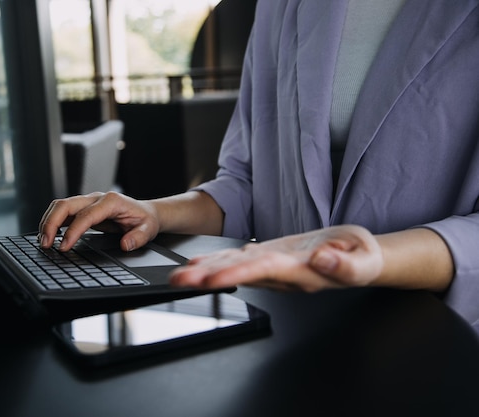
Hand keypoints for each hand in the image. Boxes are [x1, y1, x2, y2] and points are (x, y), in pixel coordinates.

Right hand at [38, 192, 159, 251]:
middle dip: (51, 223)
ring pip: (60, 206)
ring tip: (43, 241)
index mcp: (111, 202)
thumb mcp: (148, 230)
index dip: (72, 231)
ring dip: (48, 222)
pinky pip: (63, 212)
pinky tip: (49, 235)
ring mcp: (88, 201)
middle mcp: (97, 198)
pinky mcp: (83, 208)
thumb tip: (125, 244)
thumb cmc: (145, 220)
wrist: (146, 212)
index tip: (64, 247)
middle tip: (45, 243)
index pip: (85, 215)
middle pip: (66, 204)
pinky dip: (53, 222)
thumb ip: (138, 238)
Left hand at [169, 225, 383, 291]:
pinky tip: (199, 262)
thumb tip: (322, 260)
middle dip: (208, 278)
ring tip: (179, 275)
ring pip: (235, 268)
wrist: (361, 257)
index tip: (212, 280)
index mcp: (301, 273)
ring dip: (205, 271)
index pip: (263, 272)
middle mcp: (281, 274)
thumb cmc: (364, 258)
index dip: (236, 275)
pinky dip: (218, 261)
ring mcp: (274, 267)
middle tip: (179, 280)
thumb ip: (346, 264)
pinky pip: (240, 260)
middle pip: (240, 274)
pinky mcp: (272, 258)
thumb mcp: (365, 259)